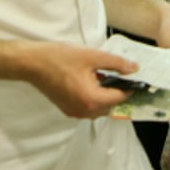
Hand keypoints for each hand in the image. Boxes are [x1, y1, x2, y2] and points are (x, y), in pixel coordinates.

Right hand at [14, 41, 135, 118]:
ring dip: (105, 95)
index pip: (120, 98)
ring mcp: (74, 112)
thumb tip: (134, 68)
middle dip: (117, 91)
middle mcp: (83, 111)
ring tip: (103, 76)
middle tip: (120, 74)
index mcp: (91, 100)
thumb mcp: (92, 56)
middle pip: (111, 105)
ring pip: (100, 108)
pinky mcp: (67, 109)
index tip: (137, 78)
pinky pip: (88, 107)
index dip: (130, 87)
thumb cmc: (59, 58)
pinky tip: (91, 81)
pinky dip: (94, 97)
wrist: (32, 63)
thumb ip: (116, 63)